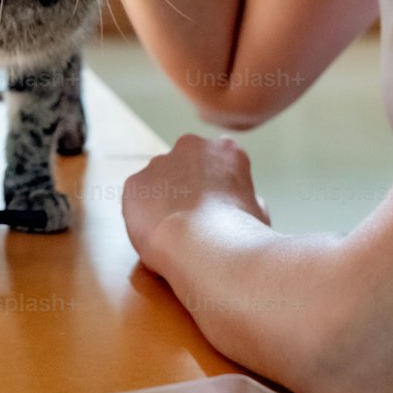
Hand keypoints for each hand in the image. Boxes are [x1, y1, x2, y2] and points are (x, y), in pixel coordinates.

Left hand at [122, 133, 269, 275]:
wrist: (204, 246)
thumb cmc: (239, 233)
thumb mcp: (258, 211)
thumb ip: (246, 197)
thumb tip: (246, 201)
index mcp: (226, 150)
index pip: (220, 164)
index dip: (218, 192)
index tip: (219, 214)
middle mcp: (190, 146)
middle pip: (186, 167)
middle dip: (187, 190)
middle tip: (194, 223)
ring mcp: (159, 162)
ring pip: (159, 183)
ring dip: (164, 202)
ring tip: (175, 234)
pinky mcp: (134, 183)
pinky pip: (138, 201)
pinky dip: (145, 217)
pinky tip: (158, 235)